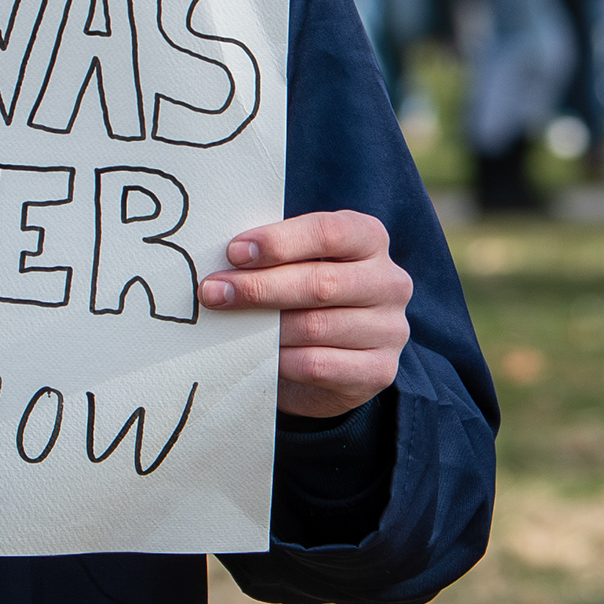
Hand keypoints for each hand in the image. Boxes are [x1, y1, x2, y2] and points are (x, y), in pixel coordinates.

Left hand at [201, 209, 409, 419]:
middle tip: (213, 291)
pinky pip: (318, 365)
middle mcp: (389, 282)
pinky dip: (281, 360)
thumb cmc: (308, 295)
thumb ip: (275, 255)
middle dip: (259, 287)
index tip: (234, 252)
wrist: (337, 356)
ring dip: (263, 327)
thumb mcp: (299, 263)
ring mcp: (390, 329)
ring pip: (316, 326)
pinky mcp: (379, 370)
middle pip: (320, 282)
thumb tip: (224, 259)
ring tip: (228, 324)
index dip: (279, 242)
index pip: (330, 233)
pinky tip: (257, 354)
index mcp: (370, 239)